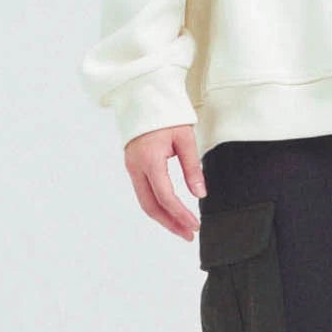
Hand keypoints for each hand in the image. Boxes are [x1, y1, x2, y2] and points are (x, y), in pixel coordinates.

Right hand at [124, 125, 205, 241]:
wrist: (144, 97)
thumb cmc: (166, 114)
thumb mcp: (185, 138)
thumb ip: (192, 168)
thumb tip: (200, 194)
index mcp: (149, 159)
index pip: (165, 196)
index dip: (180, 214)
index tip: (194, 226)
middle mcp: (136, 166)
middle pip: (150, 205)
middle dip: (170, 223)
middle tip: (188, 234)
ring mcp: (131, 167)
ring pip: (144, 201)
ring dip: (163, 217)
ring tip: (181, 228)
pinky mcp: (132, 166)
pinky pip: (142, 192)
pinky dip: (156, 205)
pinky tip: (170, 212)